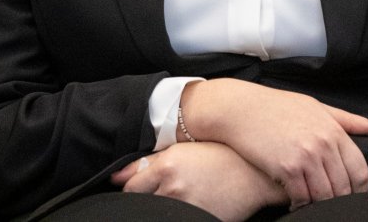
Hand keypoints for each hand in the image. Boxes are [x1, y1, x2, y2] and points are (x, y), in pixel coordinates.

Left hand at [110, 142, 284, 221]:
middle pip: (142, 205)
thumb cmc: (215, 157)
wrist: (252, 174)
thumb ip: (146, 164)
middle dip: (146, 201)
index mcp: (167, 167)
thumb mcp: (179, 152)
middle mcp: (174, 189)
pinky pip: (177, 221)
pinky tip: (189, 208)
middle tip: (163, 194)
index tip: (139, 191)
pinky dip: (177, 217)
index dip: (133, 192)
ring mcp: (188, 208)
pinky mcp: (200, 220)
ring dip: (162, 210)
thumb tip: (115, 178)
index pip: (131, 189)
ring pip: (157, 214)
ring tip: (178, 200)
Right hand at [182, 79, 367, 208]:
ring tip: (314, 208)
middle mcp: (323, 143)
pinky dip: (301, 207)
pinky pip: (303, 198)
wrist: (238, 107)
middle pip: (344, 187)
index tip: (350, 197)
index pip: (360, 171)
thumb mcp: (314, 107)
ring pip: (325, 196)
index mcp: (333, 130)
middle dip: (340, 202)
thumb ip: (347, 120)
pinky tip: (296, 205)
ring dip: (321, 206)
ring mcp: (306, 155)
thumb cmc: (275, 106)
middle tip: (332, 208)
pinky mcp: (287, 167)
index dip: (358, 190)